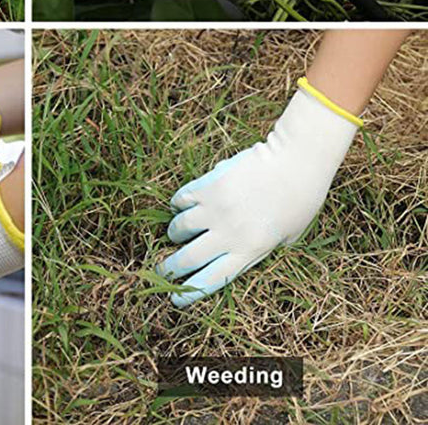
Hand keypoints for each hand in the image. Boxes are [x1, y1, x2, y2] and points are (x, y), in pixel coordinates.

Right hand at [159, 80, 359, 306]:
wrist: (295, 163)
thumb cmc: (301, 202)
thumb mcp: (289, 237)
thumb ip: (263, 248)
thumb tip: (241, 251)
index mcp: (249, 251)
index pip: (210, 280)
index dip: (189, 292)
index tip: (174, 299)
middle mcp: (228, 233)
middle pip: (188, 258)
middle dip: (169, 268)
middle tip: (160, 270)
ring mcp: (216, 208)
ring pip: (180, 227)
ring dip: (174, 233)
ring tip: (175, 233)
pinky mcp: (209, 185)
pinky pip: (182, 198)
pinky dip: (178, 204)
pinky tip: (180, 206)